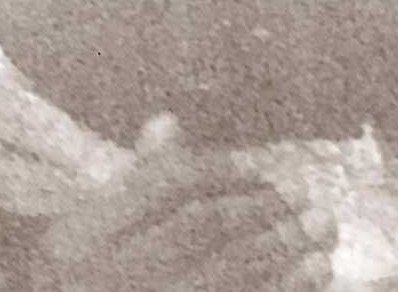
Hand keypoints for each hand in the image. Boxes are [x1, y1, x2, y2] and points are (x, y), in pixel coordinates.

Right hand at [34, 117, 335, 291]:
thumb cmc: (77, 270)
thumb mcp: (84, 223)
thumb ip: (132, 179)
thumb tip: (170, 123)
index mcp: (90, 232)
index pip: (163, 187)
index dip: (217, 172)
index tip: (259, 167)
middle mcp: (117, 269)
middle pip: (201, 229)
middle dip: (261, 209)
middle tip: (305, 197)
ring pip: (227, 272)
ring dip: (282, 249)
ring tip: (320, 229)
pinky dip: (280, 288)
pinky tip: (312, 273)